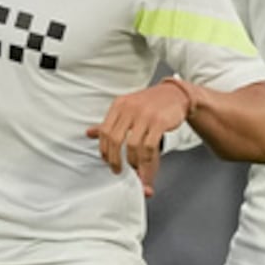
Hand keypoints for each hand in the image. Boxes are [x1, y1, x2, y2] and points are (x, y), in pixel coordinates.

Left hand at [87, 80, 192, 195]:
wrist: (176, 94)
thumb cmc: (149, 103)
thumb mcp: (127, 108)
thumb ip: (110, 122)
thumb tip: (89, 133)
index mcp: (119, 105)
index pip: (104, 131)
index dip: (104, 149)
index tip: (107, 161)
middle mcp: (130, 109)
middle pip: (115, 139)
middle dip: (115, 159)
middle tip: (117, 170)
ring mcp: (145, 115)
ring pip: (132, 145)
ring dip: (132, 161)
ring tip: (135, 168)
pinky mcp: (160, 122)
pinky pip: (149, 146)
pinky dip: (146, 159)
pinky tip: (146, 164)